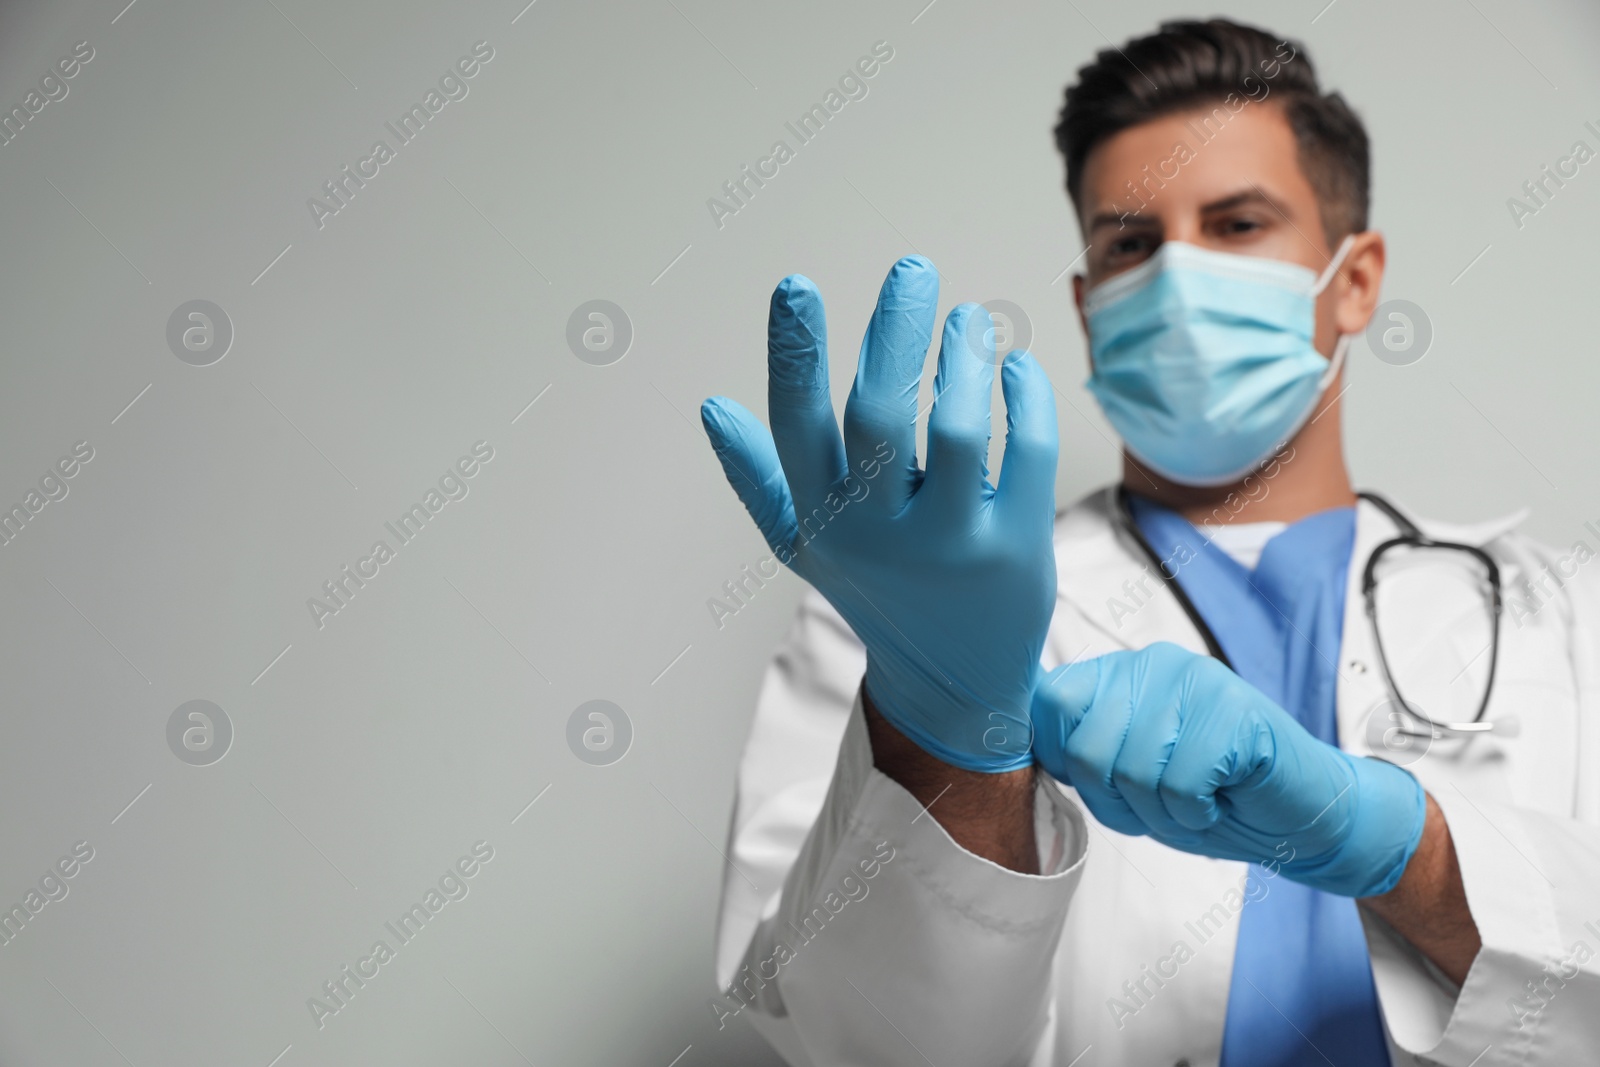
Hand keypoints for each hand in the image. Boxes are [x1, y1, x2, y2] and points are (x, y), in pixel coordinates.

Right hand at [701, 256, 1058, 771]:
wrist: (953, 684)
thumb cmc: (877, 594)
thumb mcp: (803, 545)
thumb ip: (758, 477)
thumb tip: (712, 408)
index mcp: (824, 521)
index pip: (797, 426)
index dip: (794, 353)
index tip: (796, 285)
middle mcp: (882, 535)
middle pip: (880, 416)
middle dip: (894, 330)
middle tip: (913, 271)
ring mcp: (954, 544)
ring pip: (962, 430)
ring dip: (965, 358)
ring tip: (967, 318)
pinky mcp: (1016, 549)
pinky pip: (1028, 454)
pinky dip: (1025, 396)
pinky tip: (1013, 365)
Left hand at [1030, 642, 1426, 895]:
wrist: (1298, 814)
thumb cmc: (1206, 798)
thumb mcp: (1123, 778)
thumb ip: (1075, 751)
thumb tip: (1005, 737)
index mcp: (1116, 674)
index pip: (1048, 706)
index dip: (1068, 764)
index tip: (1112, 784)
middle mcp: (1150, 663)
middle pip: (1086, 750)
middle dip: (1121, 801)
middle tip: (1165, 800)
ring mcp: (1193, 678)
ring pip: (1132, 770)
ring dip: (1162, 812)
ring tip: (1196, 798)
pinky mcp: (1233, 708)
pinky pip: (1179, 783)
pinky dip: (1197, 812)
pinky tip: (1220, 798)